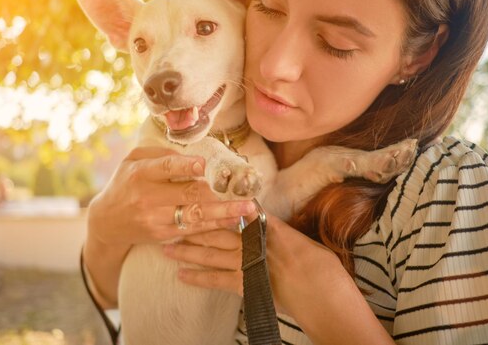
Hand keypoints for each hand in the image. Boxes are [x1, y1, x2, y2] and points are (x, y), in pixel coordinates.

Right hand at [87, 146, 255, 248]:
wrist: (106, 221)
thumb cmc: (126, 182)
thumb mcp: (133, 160)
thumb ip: (159, 154)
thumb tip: (192, 153)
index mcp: (140, 174)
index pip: (165, 168)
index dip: (185, 166)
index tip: (205, 165)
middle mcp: (148, 198)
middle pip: (188, 195)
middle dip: (219, 196)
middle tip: (246, 194)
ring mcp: (155, 219)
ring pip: (194, 216)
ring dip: (224, 214)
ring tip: (246, 210)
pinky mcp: (162, 235)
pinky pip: (192, 230)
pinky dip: (213, 226)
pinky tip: (232, 222)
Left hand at [162, 209, 347, 316]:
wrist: (320, 290)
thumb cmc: (320, 266)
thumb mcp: (301, 240)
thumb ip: (281, 231)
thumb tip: (270, 225)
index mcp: (268, 226)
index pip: (239, 211)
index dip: (217, 204)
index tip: (199, 197)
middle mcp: (251, 239)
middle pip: (216, 229)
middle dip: (193, 225)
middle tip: (172, 220)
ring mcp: (245, 261)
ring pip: (209, 252)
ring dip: (186, 249)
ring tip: (167, 246)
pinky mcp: (242, 283)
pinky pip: (214, 280)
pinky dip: (197, 278)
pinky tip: (181, 275)